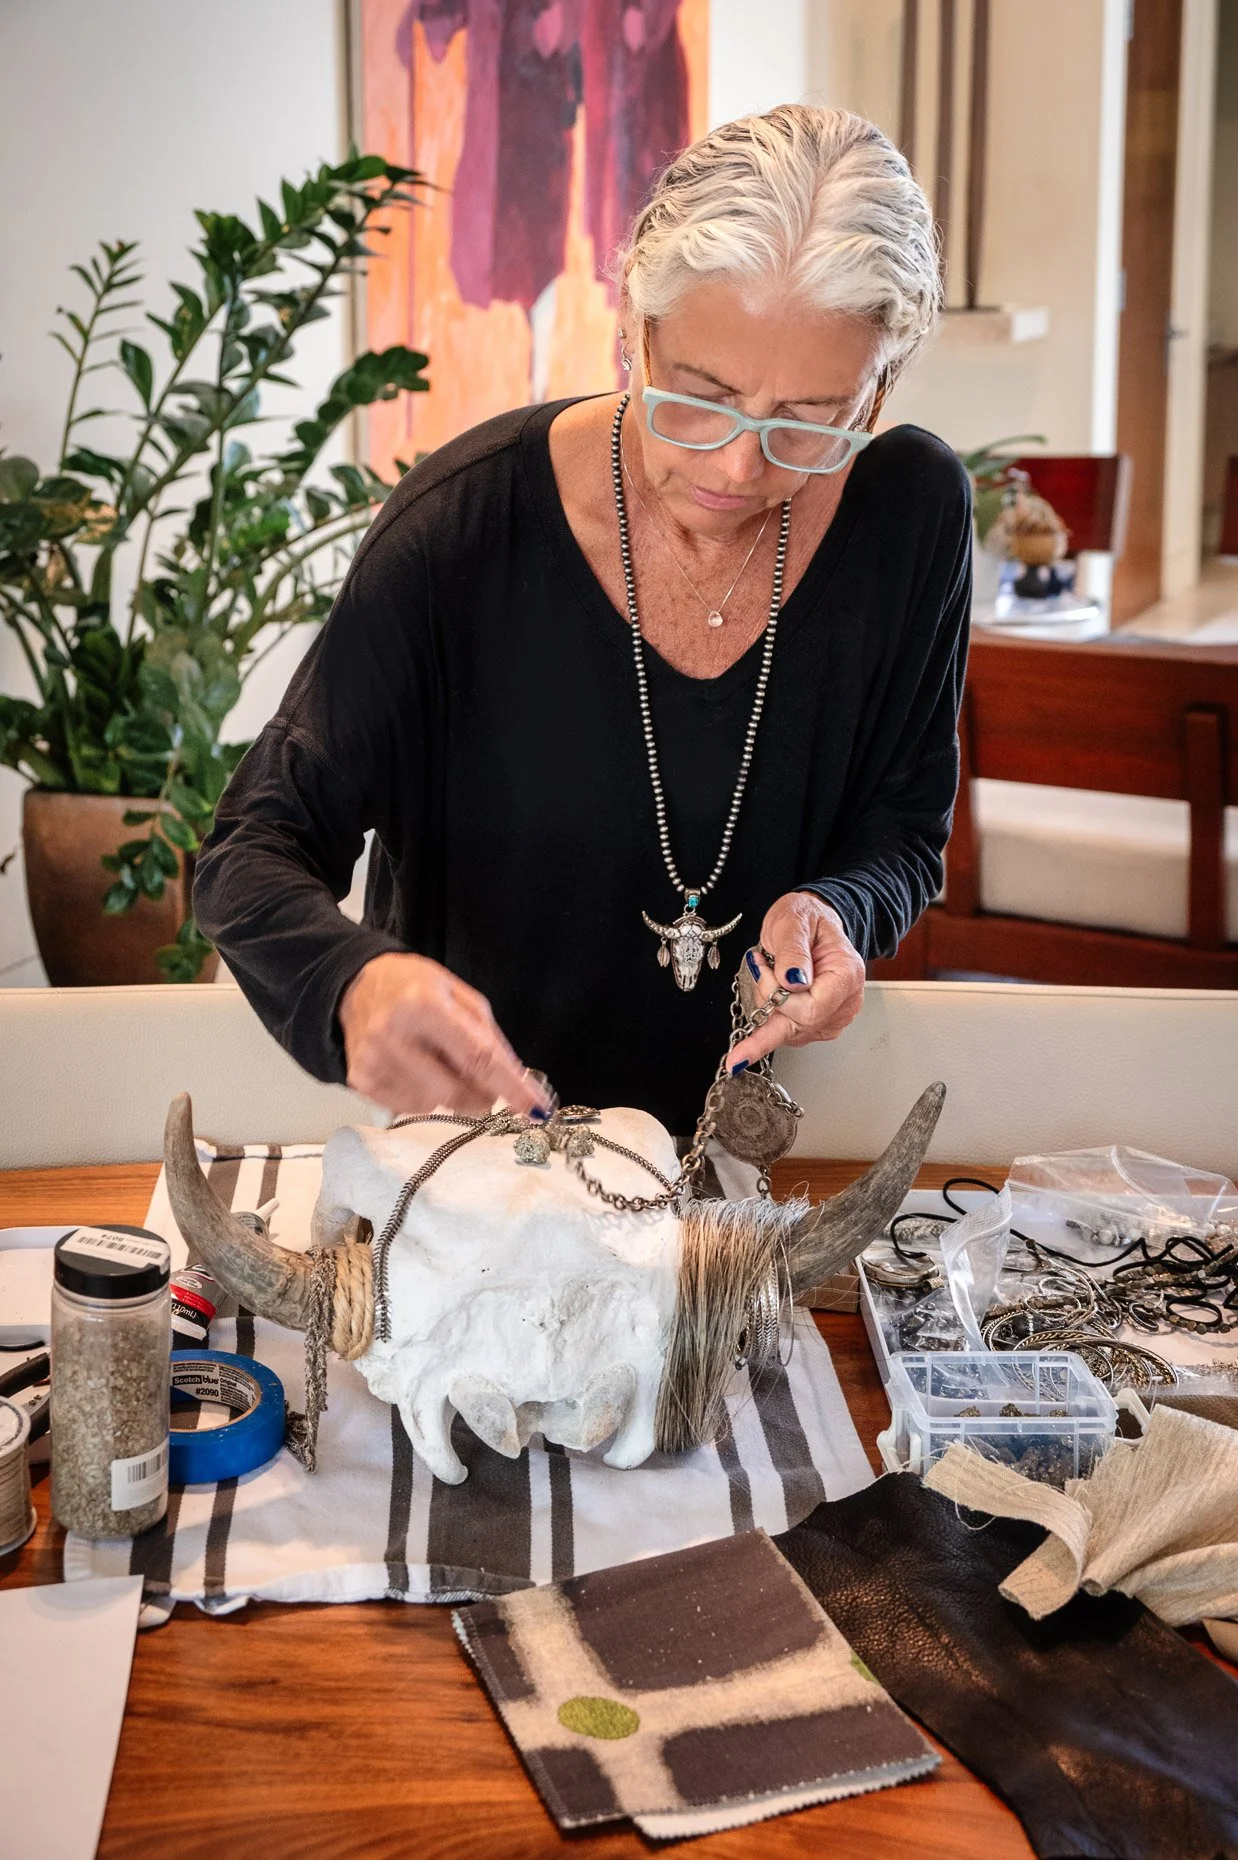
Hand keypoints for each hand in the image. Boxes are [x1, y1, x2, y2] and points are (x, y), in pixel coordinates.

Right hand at [338, 952, 549, 1118]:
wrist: (357, 985)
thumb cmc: (413, 986)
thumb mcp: (459, 995)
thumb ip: (489, 1037)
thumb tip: (514, 1080)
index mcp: (423, 1005)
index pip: (477, 1057)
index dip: (510, 1087)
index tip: (534, 1107)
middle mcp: (394, 1035)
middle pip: (457, 1091)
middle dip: (483, 1094)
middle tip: (485, 1080)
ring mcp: (374, 1061)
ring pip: (434, 1104)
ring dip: (449, 1091)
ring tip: (435, 1059)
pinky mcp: (361, 1081)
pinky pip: (411, 1108)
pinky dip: (424, 1094)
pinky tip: (414, 1068)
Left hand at [725, 892, 864, 1070]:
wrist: (809, 919)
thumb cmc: (805, 917)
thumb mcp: (792, 922)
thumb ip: (792, 951)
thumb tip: (792, 981)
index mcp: (846, 973)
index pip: (811, 1010)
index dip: (780, 999)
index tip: (761, 971)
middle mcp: (846, 999)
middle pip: (801, 1027)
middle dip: (770, 1005)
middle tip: (757, 972)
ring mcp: (835, 1014)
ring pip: (792, 1033)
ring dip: (770, 1009)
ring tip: (768, 974)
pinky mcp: (822, 1022)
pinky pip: (791, 1032)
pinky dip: (775, 1014)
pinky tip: (774, 990)